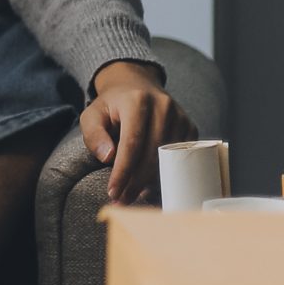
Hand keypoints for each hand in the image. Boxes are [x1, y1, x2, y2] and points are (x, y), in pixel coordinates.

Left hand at [80, 60, 192, 205]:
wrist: (135, 85)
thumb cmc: (111, 106)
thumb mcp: (92, 115)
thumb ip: (94, 135)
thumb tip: (109, 158)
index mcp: (136, 101)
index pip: (132, 143)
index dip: (123, 171)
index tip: (113, 191)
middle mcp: (163, 107)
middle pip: (153, 153)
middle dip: (137, 182)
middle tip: (122, 199)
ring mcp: (181, 117)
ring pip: (170, 158)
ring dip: (153, 182)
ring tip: (135, 196)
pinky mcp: (191, 128)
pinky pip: (183, 158)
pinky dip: (168, 174)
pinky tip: (152, 186)